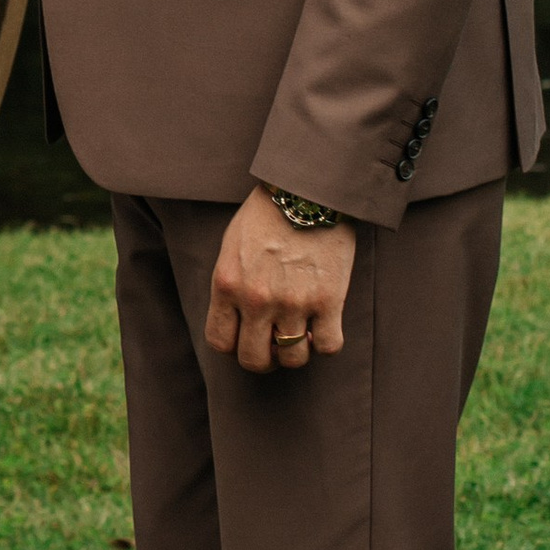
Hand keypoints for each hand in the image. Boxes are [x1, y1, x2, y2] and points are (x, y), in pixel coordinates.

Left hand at [206, 188, 355, 374]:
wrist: (307, 190)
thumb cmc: (267, 214)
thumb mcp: (232, 246)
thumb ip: (231, 284)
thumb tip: (236, 320)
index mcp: (227, 284)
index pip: (220, 342)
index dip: (234, 347)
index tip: (246, 338)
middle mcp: (257, 299)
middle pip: (255, 359)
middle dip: (264, 358)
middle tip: (274, 345)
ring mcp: (293, 302)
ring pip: (293, 358)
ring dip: (296, 351)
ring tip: (300, 332)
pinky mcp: (329, 300)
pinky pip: (328, 347)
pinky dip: (326, 342)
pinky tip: (324, 325)